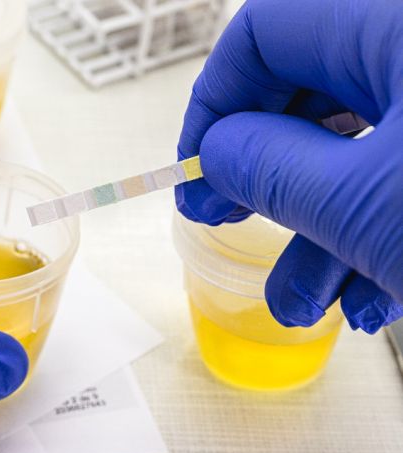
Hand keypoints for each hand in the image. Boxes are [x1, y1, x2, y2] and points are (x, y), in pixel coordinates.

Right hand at [175, 0, 402, 332]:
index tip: (195, 169)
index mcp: (396, 25)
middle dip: (265, 175)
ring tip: (307, 300)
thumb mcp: (367, 205)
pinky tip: (374, 293)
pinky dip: (379, 234)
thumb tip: (219, 155)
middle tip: (229, 218)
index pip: (267, 33)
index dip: (215, 103)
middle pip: (312, 92)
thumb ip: (273, 171)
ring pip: (364, 146)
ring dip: (322, 230)